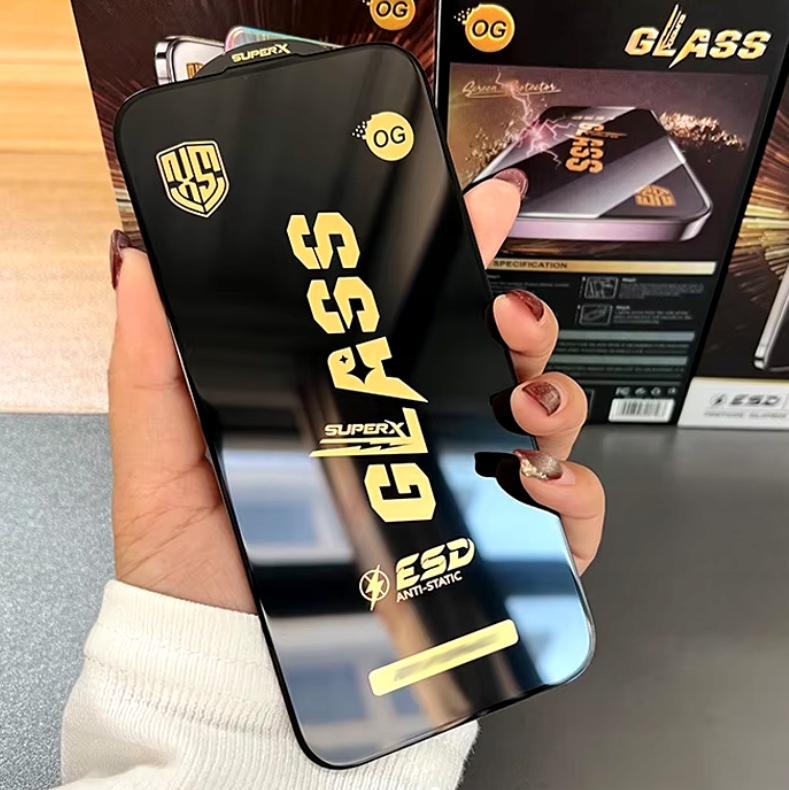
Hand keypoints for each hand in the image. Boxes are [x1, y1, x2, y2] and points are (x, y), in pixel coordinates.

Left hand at [108, 168, 603, 612]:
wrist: (231, 671)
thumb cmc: (195, 569)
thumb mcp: (160, 455)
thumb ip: (153, 365)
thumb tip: (140, 268)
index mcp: (353, 401)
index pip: (415, 316)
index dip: (458, 255)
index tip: (485, 206)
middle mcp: (414, 439)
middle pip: (494, 361)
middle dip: (522, 325)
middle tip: (506, 316)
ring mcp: (458, 495)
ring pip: (539, 424)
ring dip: (554, 398)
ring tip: (525, 401)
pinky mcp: (491, 556)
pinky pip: (561, 519)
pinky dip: (575, 495)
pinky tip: (542, 485)